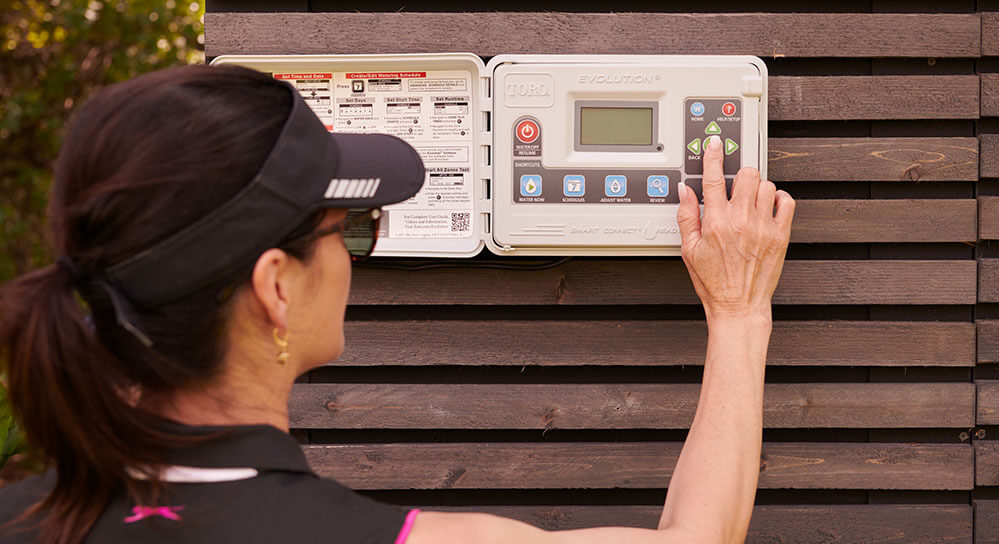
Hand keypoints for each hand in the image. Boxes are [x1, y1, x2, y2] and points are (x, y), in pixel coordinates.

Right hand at [675, 135, 793, 319]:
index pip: (713, 179)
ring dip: (757, 187)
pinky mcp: (781, 235)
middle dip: (739, 174)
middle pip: (745, 174)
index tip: (715, 144)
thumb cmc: (714, 283)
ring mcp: (763, 227)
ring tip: (750, 200)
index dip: (713, 156)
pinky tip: (769, 207)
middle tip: (735, 185)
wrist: (739, 306)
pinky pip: (787, 202)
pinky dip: (779, 199)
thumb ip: (686, 217)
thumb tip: (685, 191)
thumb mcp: (689, 250)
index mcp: (715, 223)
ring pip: (766, 185)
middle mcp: (740, 221)